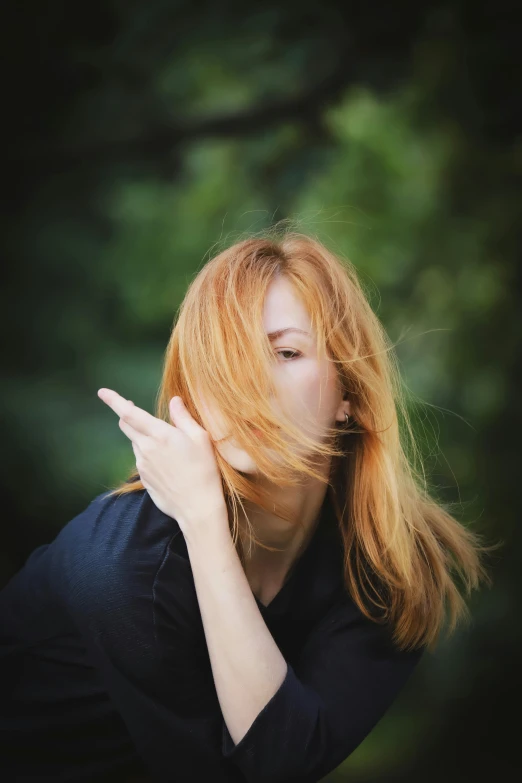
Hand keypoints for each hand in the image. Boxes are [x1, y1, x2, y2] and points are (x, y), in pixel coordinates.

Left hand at [97, 388, 227, 536]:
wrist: (197, 507)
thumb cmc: (204, 470)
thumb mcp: (201, 439)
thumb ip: (184, 417)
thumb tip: (174, 400)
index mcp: (160, 435)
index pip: (129, 413)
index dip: (114, 401)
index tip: (102, 392)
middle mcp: (145, 448)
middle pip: (126, 425)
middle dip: (127, 414)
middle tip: (134, 408)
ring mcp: (142, 465)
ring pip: (135, 442)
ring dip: (141, 435)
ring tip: (164, 441)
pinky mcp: (143, 478)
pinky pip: (141, 458)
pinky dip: (148, 452)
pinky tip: (166, 461)